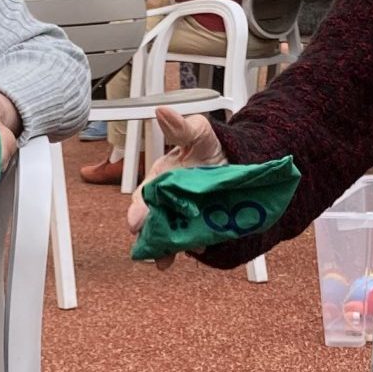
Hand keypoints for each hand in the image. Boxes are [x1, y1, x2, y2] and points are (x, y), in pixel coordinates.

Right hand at [124, 106, 224, 267]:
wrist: (238, 163)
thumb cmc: (211, 147)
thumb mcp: (198, 132)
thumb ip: (180, 126)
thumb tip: (161, 112)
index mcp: (159, 180)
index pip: (142, 198)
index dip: (137, 210)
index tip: (134, 223)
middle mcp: (166, 202)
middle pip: (152, 224)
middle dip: (150, 237)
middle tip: (151, 249)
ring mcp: (182, 217)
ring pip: (167, 237)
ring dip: (165, 249)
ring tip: (166, 259)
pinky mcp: (198, 229)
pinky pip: (191, 242)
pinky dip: (191, 248)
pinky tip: (196, 249)